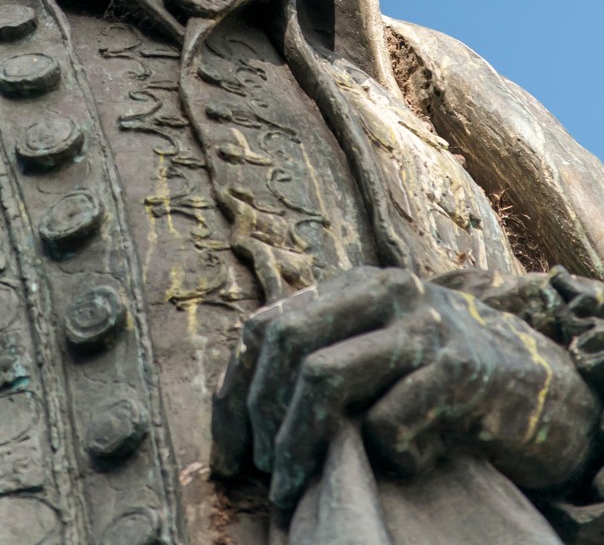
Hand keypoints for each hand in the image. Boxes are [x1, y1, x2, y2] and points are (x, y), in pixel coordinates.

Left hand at [211, 265, 598, 512]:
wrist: (543, 385)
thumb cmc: (444, 376)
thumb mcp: (379, 349)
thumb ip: (324, 355)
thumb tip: (240, 410)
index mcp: (355, 283)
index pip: (268, 325)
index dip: (235, 391)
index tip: (227, 451)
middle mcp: (384, 290)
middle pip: (288, 344)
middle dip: (261, 416)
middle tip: (265, 473)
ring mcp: (421, 326)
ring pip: (325, 378)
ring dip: (299, 444)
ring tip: (294, 485)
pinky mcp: (456, 371)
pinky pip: (387, 422)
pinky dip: (381, 455)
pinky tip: (401, 464)